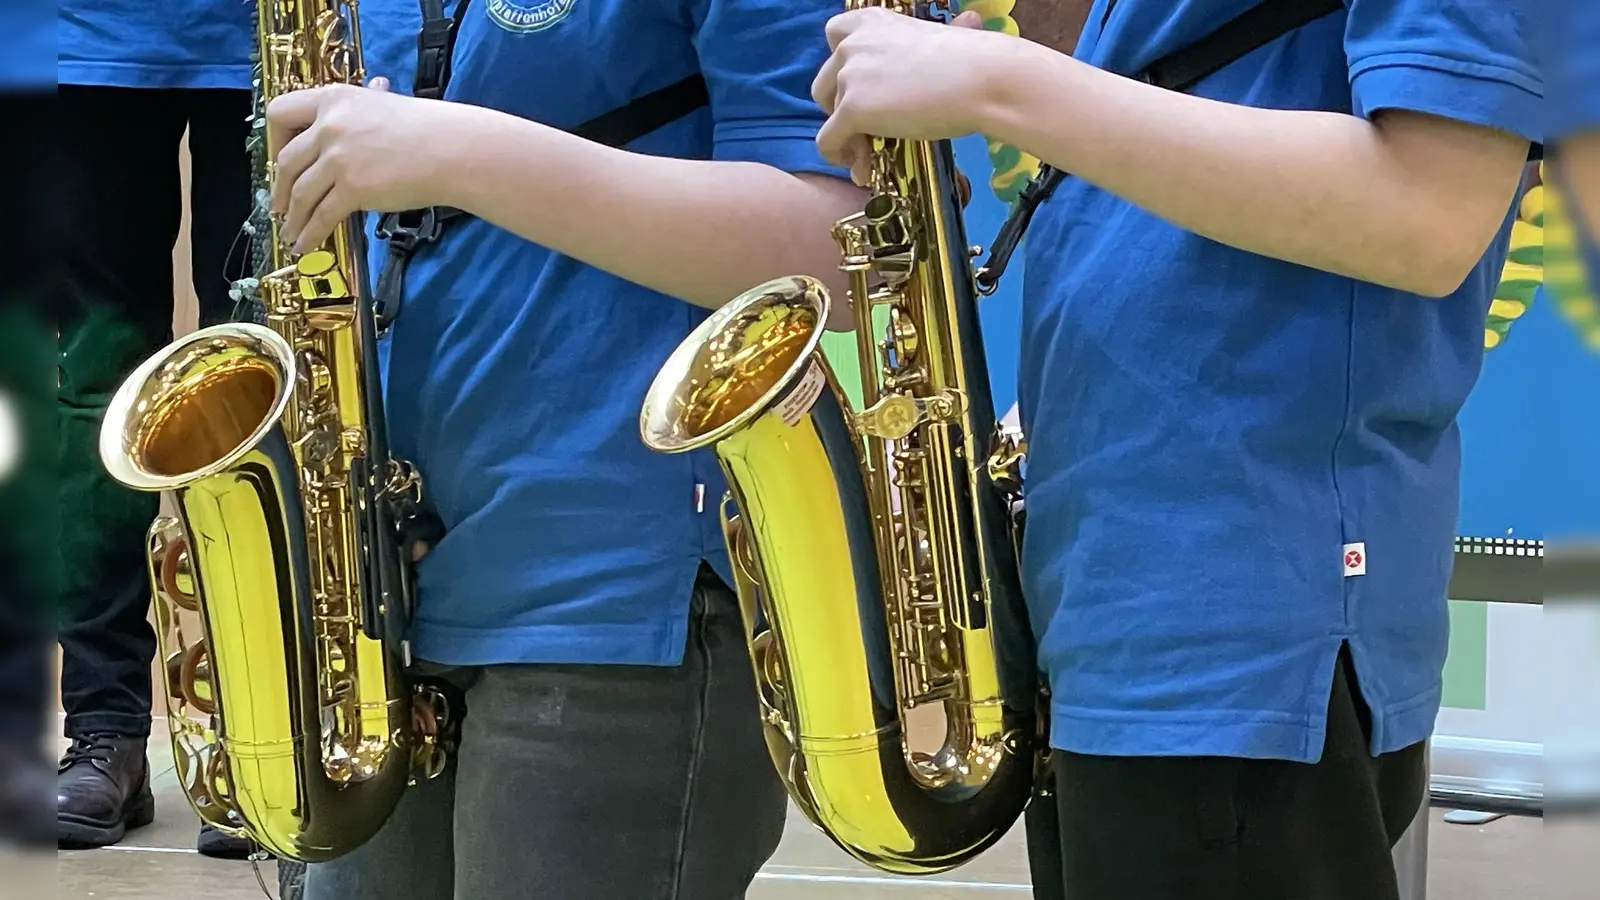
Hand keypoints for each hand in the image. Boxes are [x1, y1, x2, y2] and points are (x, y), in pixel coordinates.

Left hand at [266, 78, 458, 251]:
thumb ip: (369, 101)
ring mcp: (339, 158)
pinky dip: (310, 233)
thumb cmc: (428, 129)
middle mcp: (329, 126)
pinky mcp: (352, 188)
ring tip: (292, 231)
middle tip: (281, 205)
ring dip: (294, 217)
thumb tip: (376, 86)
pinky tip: (307, 243)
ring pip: (301, 193)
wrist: (451, 150)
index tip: (279, 160)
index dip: (275, 141)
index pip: (281, 113)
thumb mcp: (387, 102)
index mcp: (333, 99)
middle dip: (280, 189)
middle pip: (287, 161)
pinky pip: (322, 216)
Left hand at [812, 8, 1004, 181]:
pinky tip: (859, 168)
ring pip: (830, 115)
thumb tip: (971, 20)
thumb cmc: (973, 61)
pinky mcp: (852, 108)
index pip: (834, 34)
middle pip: (825, 81)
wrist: (983, 79)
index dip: (842, 64)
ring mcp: (849, 76)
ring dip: (847, 135)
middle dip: (841, 106)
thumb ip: (930, 42)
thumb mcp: (944, 37)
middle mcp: (853, 44)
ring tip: (870, 154)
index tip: (859, 84)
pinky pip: (828, 140)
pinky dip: (837, 155)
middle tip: (865, 128)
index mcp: (873, 21)